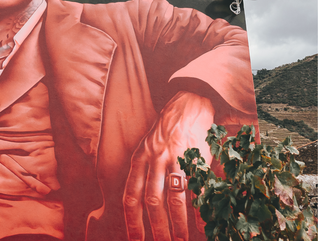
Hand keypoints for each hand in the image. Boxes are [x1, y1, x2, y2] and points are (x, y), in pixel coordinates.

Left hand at [123, 91, 213, 239]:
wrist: (186, 107)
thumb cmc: (163, 135)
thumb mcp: (145, 150)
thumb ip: (142, 175)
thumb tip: (139, 207)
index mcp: (139, 159)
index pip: (131, 195)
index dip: (132, 220)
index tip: (134, 240)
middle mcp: (154, 159)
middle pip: (152, 200)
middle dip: (156, 227)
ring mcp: (175, 159)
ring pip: (175, 197)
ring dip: (178, 223)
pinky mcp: (196, 158)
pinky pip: (197, 188)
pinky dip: (200, 209)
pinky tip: (203, 225)